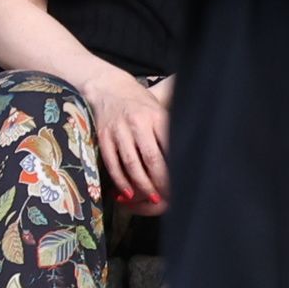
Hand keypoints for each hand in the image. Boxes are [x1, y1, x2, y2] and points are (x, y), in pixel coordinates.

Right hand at [81, 69, 171, 212]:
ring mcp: (118, 130)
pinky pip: (112, 163)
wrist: (109, 88)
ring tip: (152, 198)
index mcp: (156, 116)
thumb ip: (168, 134)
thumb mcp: (159, 112)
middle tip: (170, 196)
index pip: (170, 147)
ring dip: (142, 185)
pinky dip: (121, 180)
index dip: (176, 168)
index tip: (184, 183)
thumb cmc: (140, 104)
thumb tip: (185, 160)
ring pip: (131, 164)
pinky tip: (129, 192)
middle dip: (161, 181)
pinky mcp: (103, 137)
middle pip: (152, 159)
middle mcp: (137, 123)